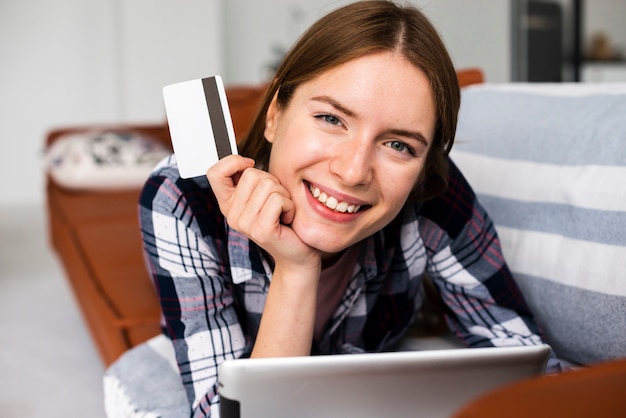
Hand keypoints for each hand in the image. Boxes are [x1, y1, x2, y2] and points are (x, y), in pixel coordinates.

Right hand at [207, 155, 320, 272]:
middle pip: (252, 174)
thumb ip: (251, 181)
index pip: (215, 173)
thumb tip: (247, 162)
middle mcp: (231, 215)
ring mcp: (244, 224)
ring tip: (282, 211)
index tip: (251, 166)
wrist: (297, 254)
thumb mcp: (262, 196)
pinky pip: (278, 199)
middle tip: (276, 202)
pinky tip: (287, 218)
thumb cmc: (283, 220)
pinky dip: (290, 205)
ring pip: (268, 185)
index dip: (233, 162)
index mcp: (228, 204)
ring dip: (284, 195)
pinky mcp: (261, 230)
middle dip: (272, 182)